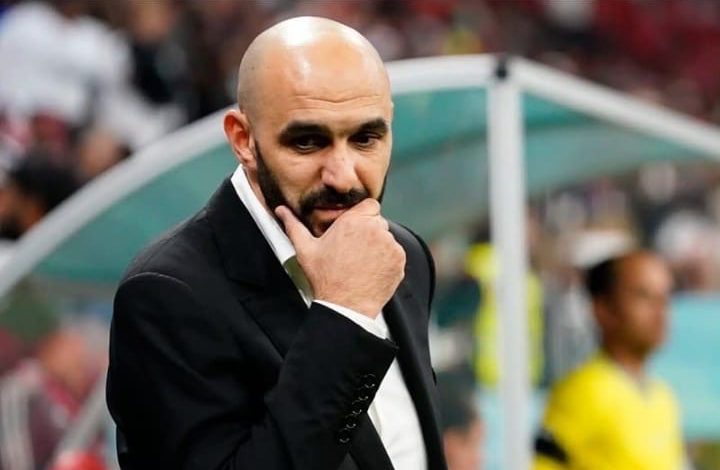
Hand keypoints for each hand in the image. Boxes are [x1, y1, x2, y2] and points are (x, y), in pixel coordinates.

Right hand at [276, 200, 404, 317]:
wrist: (346, 307)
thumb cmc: (325, 278)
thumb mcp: (305, 250)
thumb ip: (293, 225)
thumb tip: (281, 210)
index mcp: (353, 221)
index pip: (369, 205)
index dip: (363, 216)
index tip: (355, 229)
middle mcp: (375, 229)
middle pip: (378, 221)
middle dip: (369, 231)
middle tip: (355, 250)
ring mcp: (390, 245)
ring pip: (388, 238)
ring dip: (379, 246)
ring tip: (362, 263)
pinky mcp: (399, 260)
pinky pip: (396, 253)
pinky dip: (387, 260)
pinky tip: (371, 270)